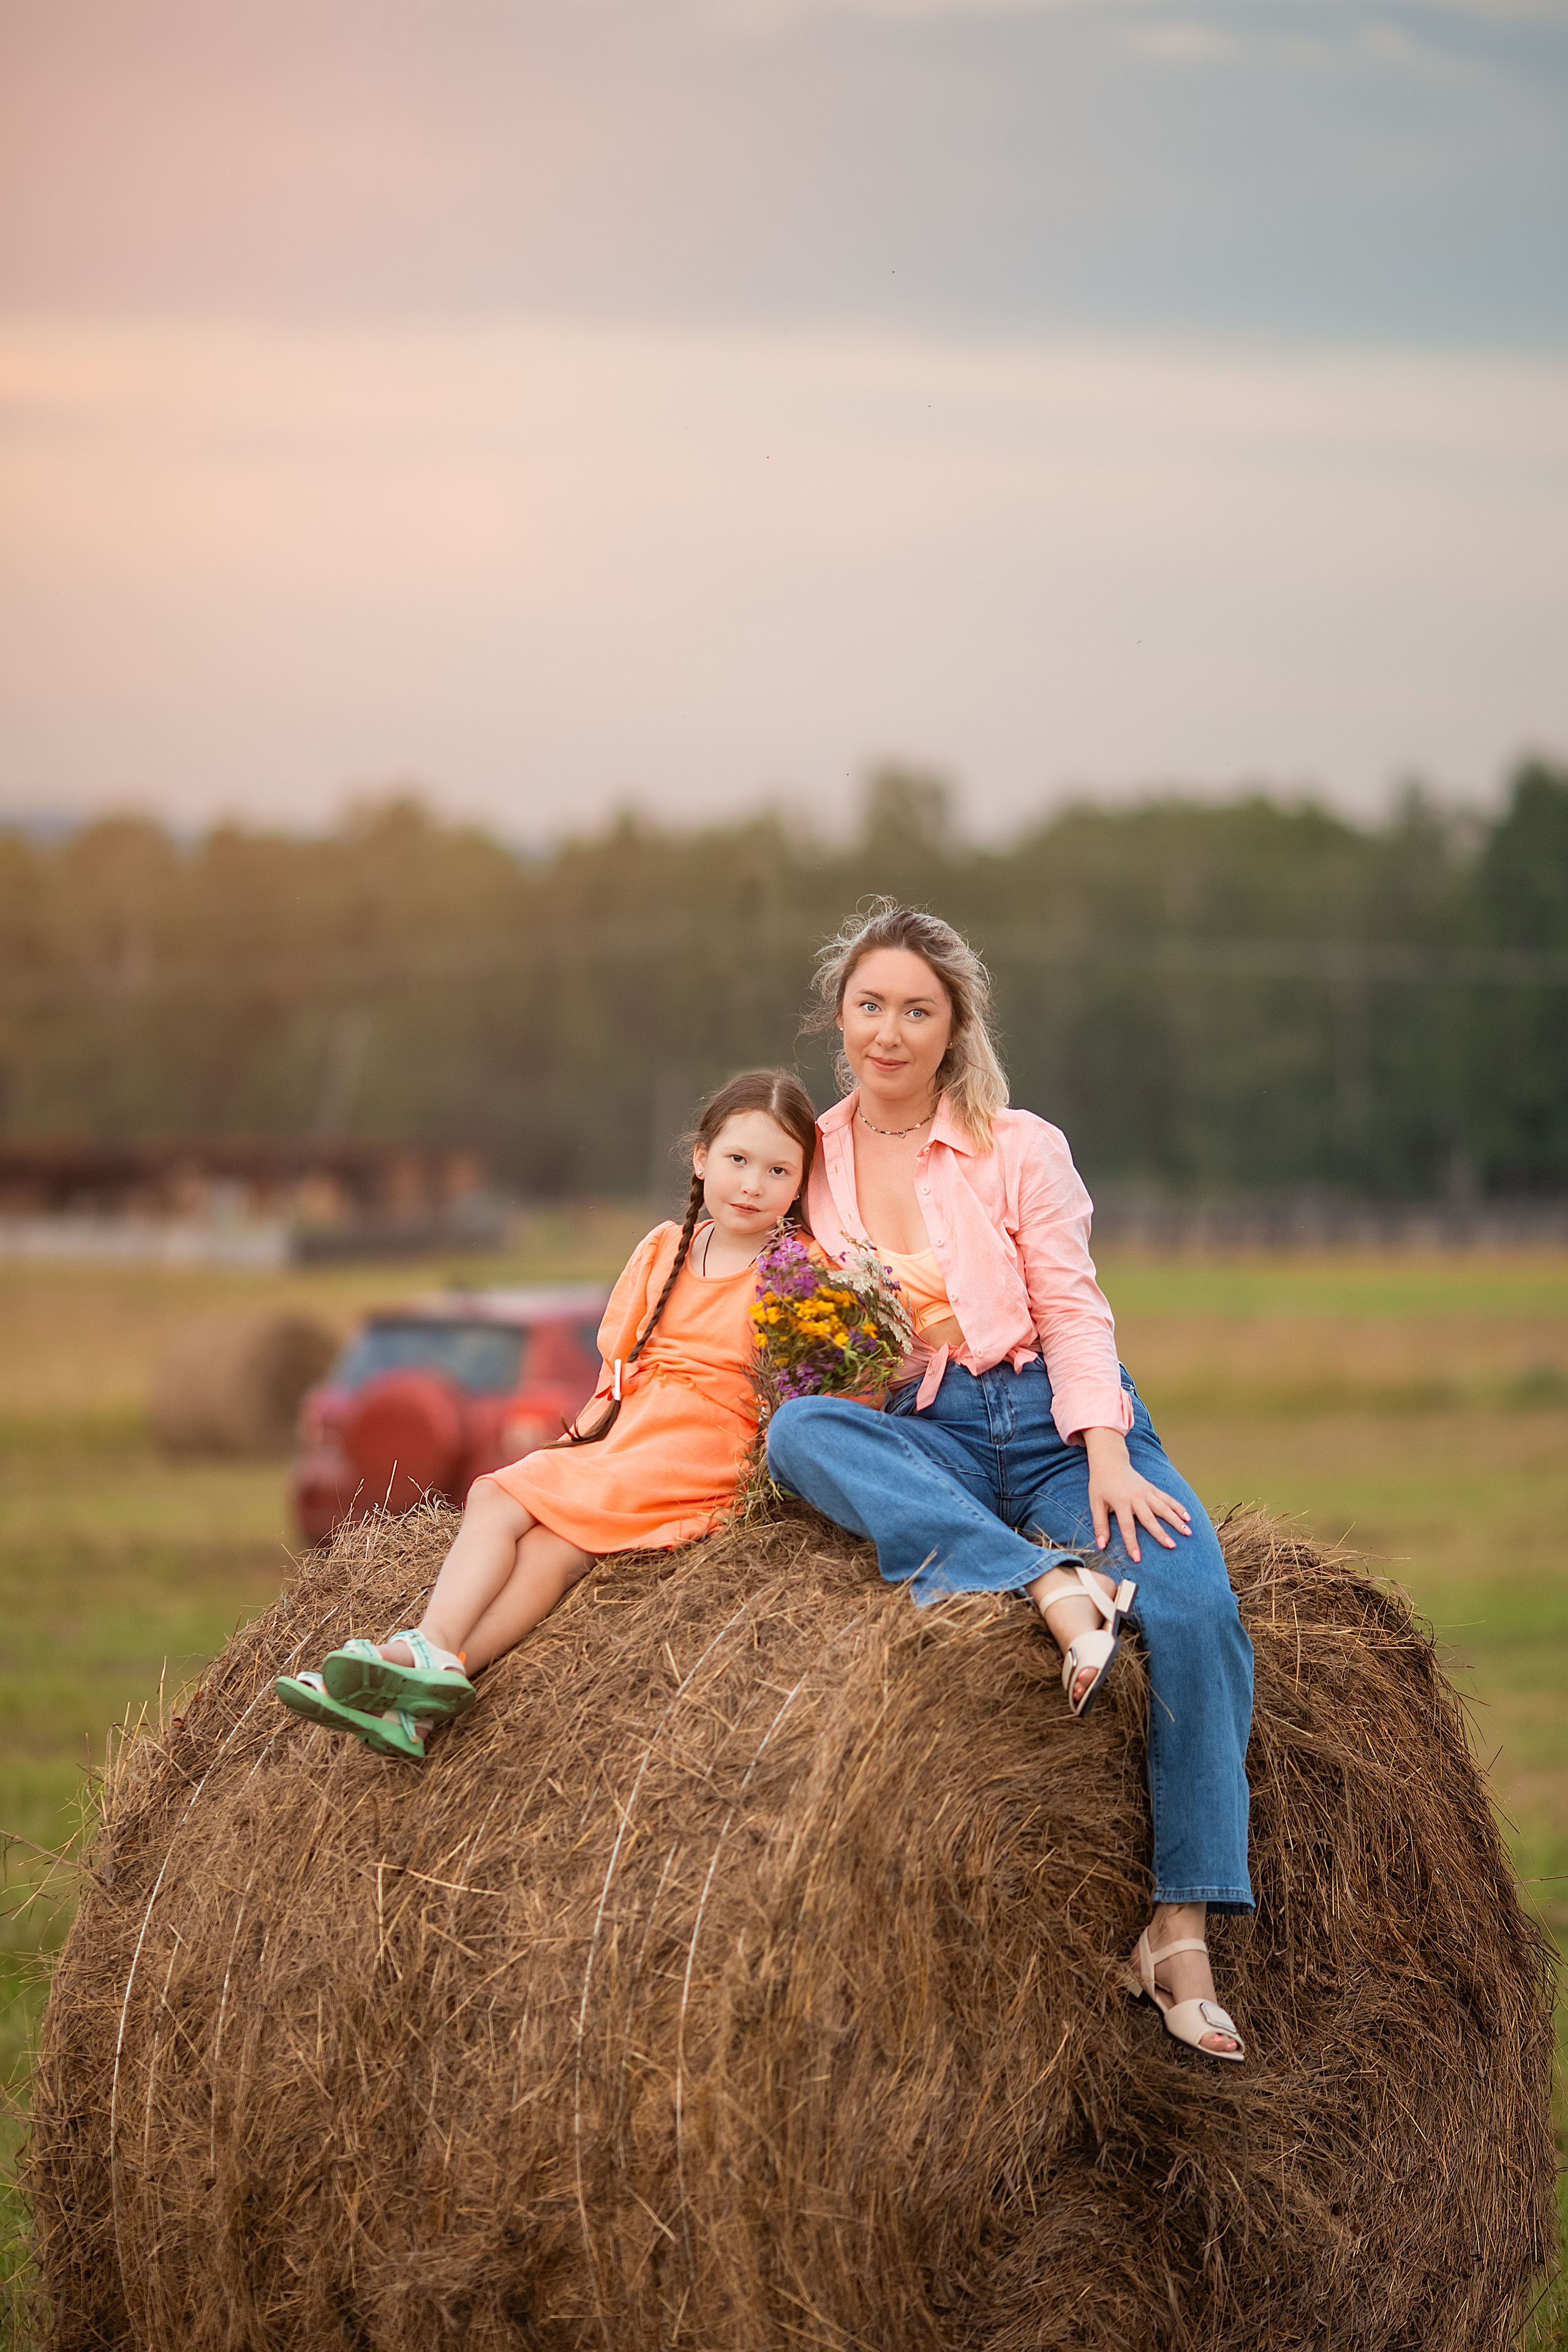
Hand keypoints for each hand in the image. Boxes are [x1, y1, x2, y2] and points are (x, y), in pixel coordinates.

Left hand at [1081, 1427, 1191, 1562]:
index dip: (1132, 1544)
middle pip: (1150, 1518)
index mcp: (1120, 1502)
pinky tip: (1187, 1517)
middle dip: (1161, 1533)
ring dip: (1176, 1520)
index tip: (1137, 1558)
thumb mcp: (1095, 1504)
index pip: (1127, 1527)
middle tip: (1171, 1546)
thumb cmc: (1101, 1485)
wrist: (1110, 1462)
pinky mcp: (1152, 1488)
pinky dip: (1178, 1507)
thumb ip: (1100, 1525)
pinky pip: (1167, 1498)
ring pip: (1164, 1508)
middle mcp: (1136, 1497)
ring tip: (1187, 1533)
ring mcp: (1146, 1492)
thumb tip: (1101, 1545)